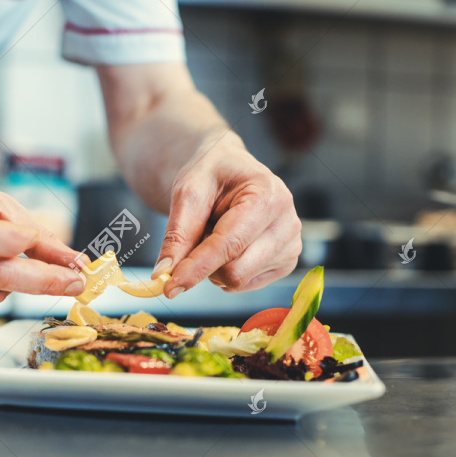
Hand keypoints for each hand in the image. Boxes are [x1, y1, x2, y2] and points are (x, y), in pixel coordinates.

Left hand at [153, 135, 301, 296]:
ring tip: (217, 234)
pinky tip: (230, 246)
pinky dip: (227, 270)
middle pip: (235, 271)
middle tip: (198, 235)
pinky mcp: (286, 262)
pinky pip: (245, 285)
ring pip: (239, 281)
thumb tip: (164, 274)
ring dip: (215, 266)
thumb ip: (177, 234)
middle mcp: (288, 222)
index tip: (169, 286)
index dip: (196, 267)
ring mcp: (291, 245)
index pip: (229, 244)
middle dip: (205, 263)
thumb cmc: (211, 175)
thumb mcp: (187, 193)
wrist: (229, 170)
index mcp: (268, 195)